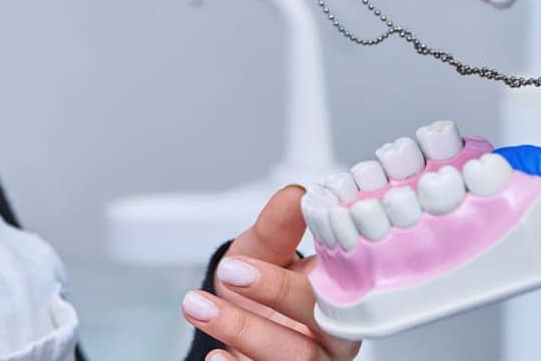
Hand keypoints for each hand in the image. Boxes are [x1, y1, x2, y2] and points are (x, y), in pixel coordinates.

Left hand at [180, 186, 359, 360]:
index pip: (340, 284)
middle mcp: (336, 336)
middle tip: (229, 274)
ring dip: (242, 331)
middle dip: (275, 296)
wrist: (240, 319)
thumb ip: (279, 227)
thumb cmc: (263, 281)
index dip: (298, 274)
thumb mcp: (264, 250)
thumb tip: (296, 195)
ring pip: (294, 358)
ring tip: (198, 306)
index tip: (243, 263)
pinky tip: (217, 356)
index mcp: (342, 295)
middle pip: (322, 324)